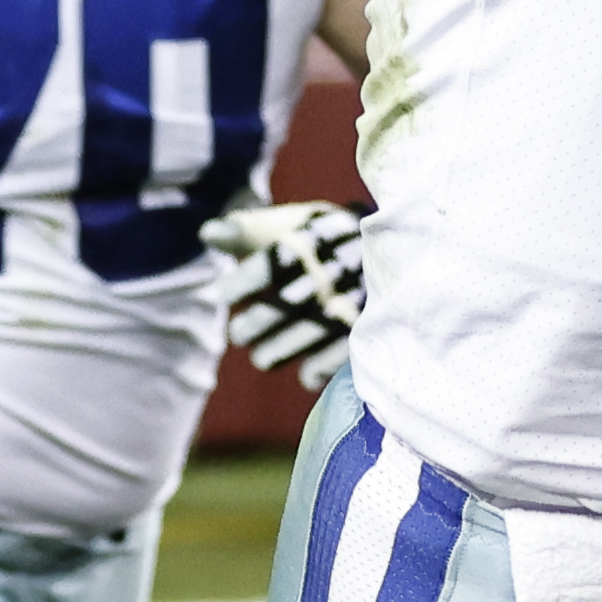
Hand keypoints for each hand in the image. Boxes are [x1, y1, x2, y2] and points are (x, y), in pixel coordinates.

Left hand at [202, 197, 369, 384]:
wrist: (394, 249)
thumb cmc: (325, 239)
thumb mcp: (291, 225)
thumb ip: (248, 231)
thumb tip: (207, 234)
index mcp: (314, 237)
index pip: (272, 263)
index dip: (244, 282)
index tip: (226, 295)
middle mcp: (336, 267)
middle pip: (288, 302)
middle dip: (257, 323)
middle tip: (239, 335)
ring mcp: (358, 297)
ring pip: (311, 330)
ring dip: (280, 350)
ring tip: (263, 358)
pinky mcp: (375, 322)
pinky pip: (344, 352)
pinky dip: (322, 368)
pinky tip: (306, 377)